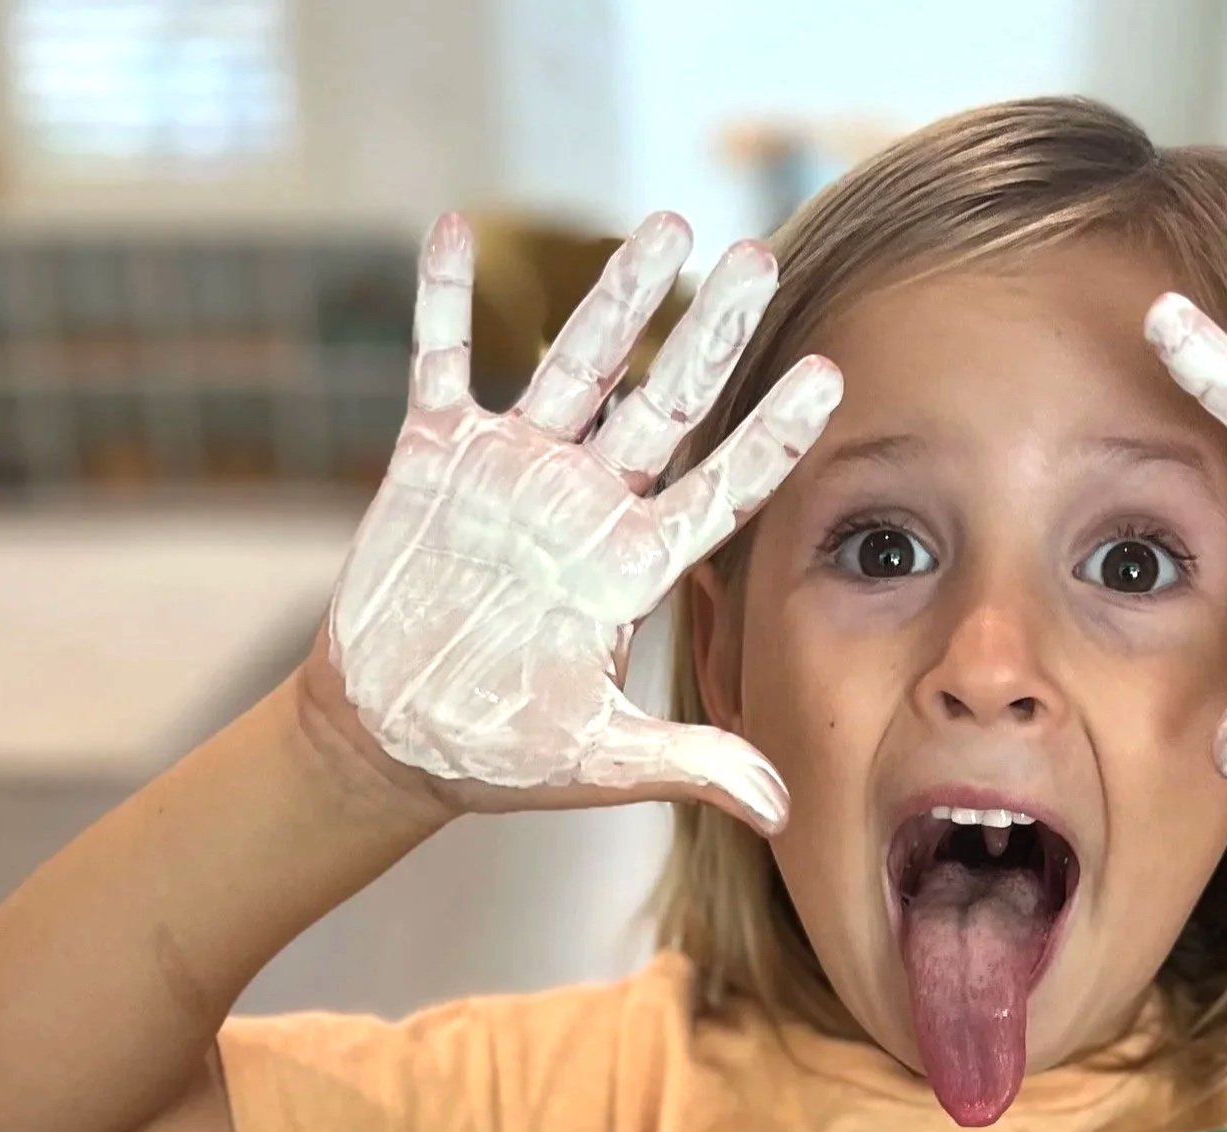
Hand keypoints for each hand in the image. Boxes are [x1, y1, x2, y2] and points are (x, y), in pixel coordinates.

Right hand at [322, 212, 840, 833]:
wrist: (395, 741)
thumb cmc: (501, 754)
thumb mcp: (600, 761)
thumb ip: (690, 765)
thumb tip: (783, 810)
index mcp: (632, 566)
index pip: (722, 486)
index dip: (773, 434)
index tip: (830, 376)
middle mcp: (587, 505)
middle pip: (665, 402)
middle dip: (711, 333)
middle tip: (760, 256)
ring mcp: (514, 473)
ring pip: (576, 364)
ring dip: (617, 296)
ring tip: (665, 227)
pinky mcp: (434, 460)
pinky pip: (439, 362)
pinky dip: (441, 299)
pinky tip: (450, 226)